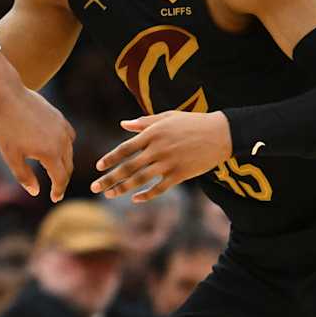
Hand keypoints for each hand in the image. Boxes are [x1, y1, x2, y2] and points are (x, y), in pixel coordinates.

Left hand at [0, 58, 73, 200]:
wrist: (8, 98)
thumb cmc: (6, 128)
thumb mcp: (11, 156)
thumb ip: (24, 176)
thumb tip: (36, 192)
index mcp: (50, 153)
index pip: (61, 178)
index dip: (58, 191)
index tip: (54, 198)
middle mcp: (62, 141)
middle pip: (68, 167)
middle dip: (62, 180)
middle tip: (56, 189)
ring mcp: (63, 128)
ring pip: (69, 152)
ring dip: (64, 164)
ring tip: (55, 171)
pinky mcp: (60, 118)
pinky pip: (69, 137)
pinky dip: (65, 147)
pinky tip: (57, 149)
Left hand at [93, 111, 232, 202]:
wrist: (221, 133)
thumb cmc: (192, 122)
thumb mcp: (167, 117)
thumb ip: (144, 123)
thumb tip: (123, 124)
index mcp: (153, 134)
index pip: (125, 148)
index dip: (110, 158)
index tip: (98, 167)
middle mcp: (158, 149)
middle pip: (128, 167)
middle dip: (109, 178)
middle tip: (94, 187)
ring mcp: (169, 163)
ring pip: (140, 179)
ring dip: (123, 188)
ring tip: (109, 195)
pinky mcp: (180, 174)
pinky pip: (159, 188)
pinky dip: (146, 195)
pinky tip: (135, 199)